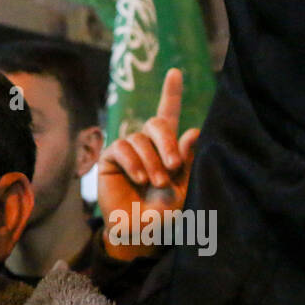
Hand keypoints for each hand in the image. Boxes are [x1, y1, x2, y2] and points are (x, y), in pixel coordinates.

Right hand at [98, 68, 199, 259]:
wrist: (140, 233)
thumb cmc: (165, 214)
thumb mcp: (183, 188)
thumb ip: (187, 161)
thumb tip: (193, 130)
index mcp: (168, 148)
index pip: (169, 115)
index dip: (171, 93)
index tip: (175, 72)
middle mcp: (147, 144)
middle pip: (157, 123)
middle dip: (167, 141)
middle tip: (173, 166)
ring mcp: (128, 150)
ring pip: (140, 138)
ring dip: (151, 160)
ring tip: (155, 182)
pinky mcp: (110, 159)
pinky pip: (122, 148)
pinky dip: (133, 162)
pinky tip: (139, 177)